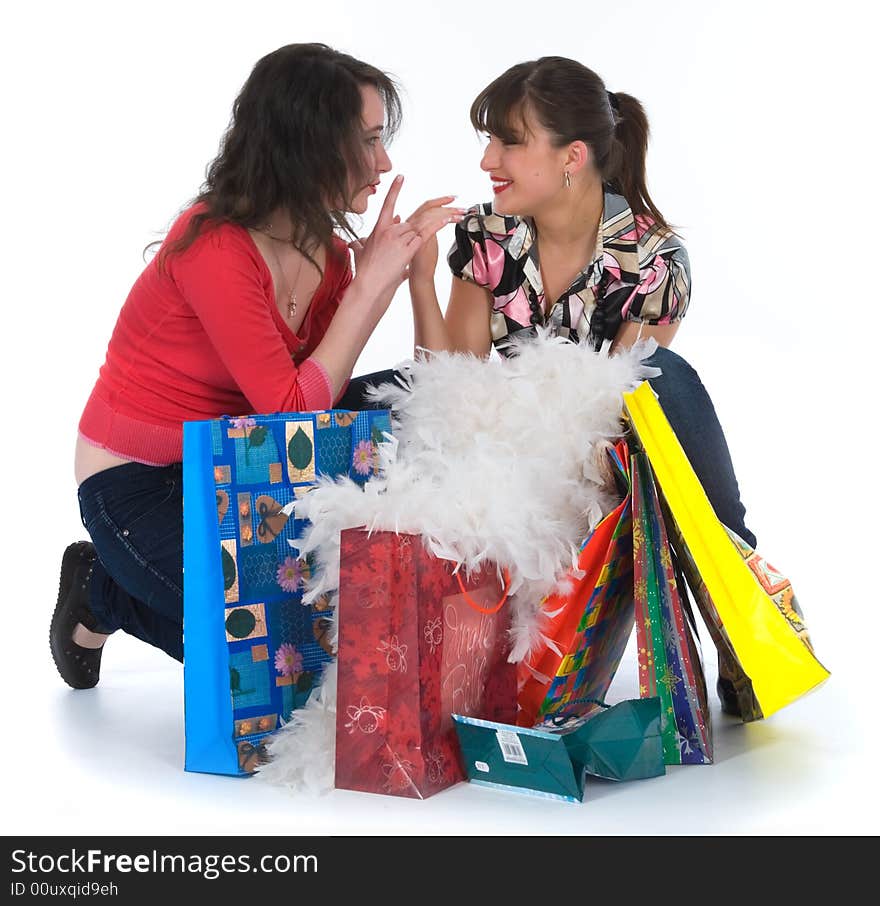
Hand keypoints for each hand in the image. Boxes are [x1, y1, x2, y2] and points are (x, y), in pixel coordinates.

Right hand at [347, 180, 463, 304]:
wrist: (369, 285)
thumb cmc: (366, 273)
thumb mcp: (362, 254)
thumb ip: (363, 244)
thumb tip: (364, 238)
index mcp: (379, 228)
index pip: (388, 204)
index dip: (394, 190)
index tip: (400, 177)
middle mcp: (389, 230)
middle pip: (416, 216)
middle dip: (439, 207)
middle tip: (453, 197)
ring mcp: (398, 238)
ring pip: (422, 224)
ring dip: (445, 217)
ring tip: (460, 213)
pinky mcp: (407, 248)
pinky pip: (426, 233)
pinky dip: (439, 224)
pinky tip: (450, 218)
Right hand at [405, 196, 466, 284]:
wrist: (419, 276)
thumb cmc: (424, 261)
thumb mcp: (429, 239)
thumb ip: (432, 228)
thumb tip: (443, 219)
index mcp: (411, 223)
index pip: (425, 206)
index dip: (441, 200)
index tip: (454, 198)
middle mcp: (409, 225)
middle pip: (429, 208)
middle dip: (448, 206)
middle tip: (463, 209)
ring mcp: (412, 233)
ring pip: (430, 215)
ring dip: (448, 214)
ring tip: (461, 216)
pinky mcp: (418, 242)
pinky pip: (429, 227)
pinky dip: (440, 222)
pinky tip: (450, 220)